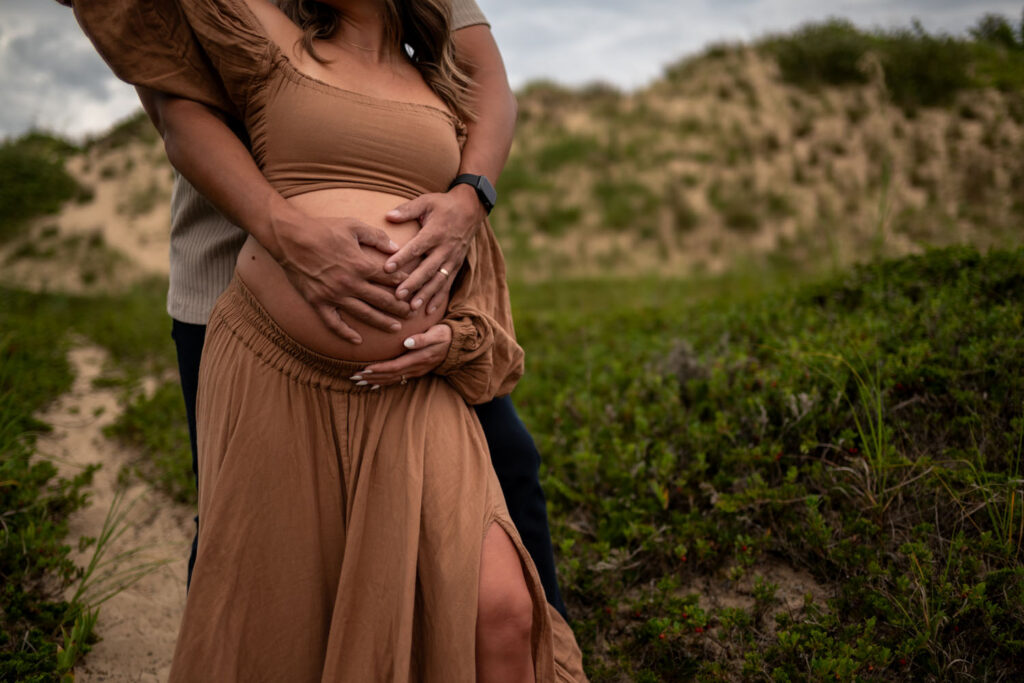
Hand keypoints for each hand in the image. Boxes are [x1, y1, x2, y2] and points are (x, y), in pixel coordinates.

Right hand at [271, 201, 411, 343]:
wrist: (289, 238)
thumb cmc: (322, 228)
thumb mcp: (353, 226)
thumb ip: (377, 237)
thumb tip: (396, 248)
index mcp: (361, 265)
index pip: (390, 279)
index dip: (406, 285)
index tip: (416, 290)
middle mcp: (350, 283)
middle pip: (382, 300)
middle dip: (400, 308)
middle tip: (413, 314)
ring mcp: (334, 295)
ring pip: (364, 314)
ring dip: (382, 322)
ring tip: (395, 328)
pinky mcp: (318, 302)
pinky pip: (333, 323)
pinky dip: (345, 333)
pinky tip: (357, 340)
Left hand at [358, 324, 452, 386]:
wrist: (457, 344)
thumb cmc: (445, 335)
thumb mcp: (436, 334)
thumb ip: (422, 339)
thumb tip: (407, 343)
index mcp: (418, 358)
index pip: (394, 367)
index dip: (378, 369)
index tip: (363, 368)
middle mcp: (415, 368)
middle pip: (390, 376)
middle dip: (371, 377)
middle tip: (354, 377)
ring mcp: (416, 371)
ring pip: (392, 379)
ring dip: (375, 381)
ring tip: (358, 381)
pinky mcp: (415, 371)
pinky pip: (397, 379)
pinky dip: (384, 382)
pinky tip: (373, 384)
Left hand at [383, 184, 483, 314]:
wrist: (470, 209)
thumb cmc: (443, 205)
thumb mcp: (426, 201)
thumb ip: (407, 210)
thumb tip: (388, 216)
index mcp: (435, 232)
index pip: (417, 247)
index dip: (402, 258)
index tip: (387, 268)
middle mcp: (445, 248)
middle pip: (427, 269)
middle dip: (413, 283)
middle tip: (398, 295)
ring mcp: (452, 259)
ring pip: (438, 280)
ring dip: (425, 294)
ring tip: (412, 307)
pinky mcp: (456, 266)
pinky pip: (447, 285)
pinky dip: (438, 298)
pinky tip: (428, 311)